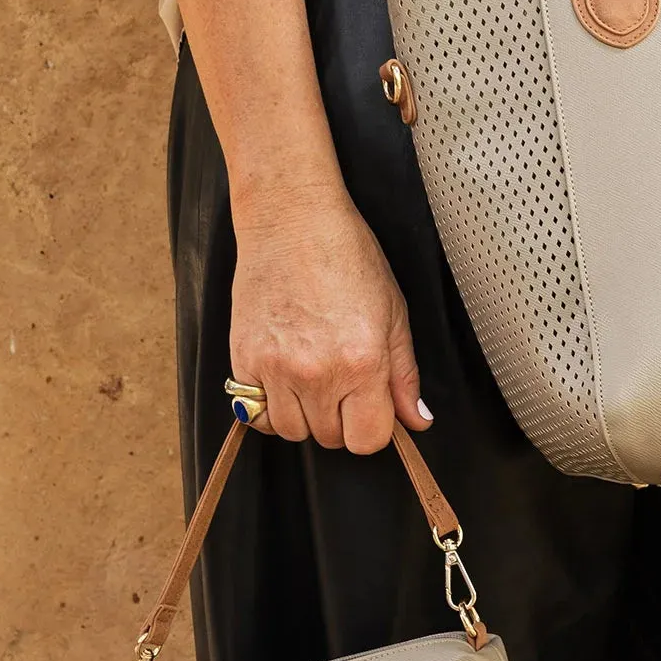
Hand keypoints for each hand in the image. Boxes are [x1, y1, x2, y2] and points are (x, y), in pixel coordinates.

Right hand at [228, 193, 430, 452]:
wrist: (293, 220)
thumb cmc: (347, 256)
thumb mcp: (394, 313)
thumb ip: (405, 376)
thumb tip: (417, 420)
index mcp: (362, 362)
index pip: (367, 440)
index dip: (373, 427)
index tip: (371, 407)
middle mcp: (317, 373)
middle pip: (330, 439)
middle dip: (341, 418)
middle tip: (343, 379)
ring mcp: (275, 369)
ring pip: (292, 432)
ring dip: (305, 415)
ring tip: (313, 376)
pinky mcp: (243, 359)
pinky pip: (255, 413)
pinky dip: (270, 406)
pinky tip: (284, 377)